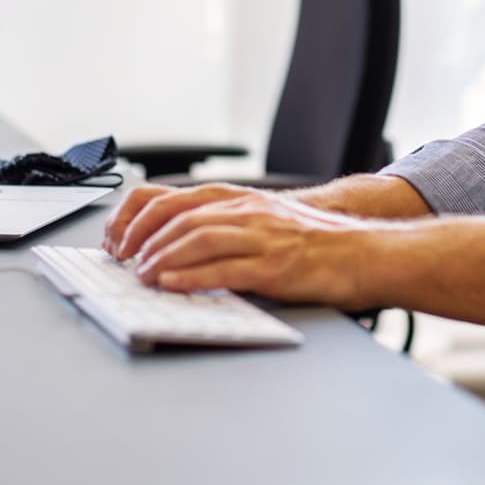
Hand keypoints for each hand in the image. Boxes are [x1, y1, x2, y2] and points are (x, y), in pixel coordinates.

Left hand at [102, 183, 370, 307]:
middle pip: (178, 216)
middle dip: (141, 239)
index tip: (118, 239)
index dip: (138, 218)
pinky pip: (224, 268)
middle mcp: (247, 211)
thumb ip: (229, 230)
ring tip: (141, 275)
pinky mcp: (274, 266)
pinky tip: (172, 285)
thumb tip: (181, 251)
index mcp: (241, 200)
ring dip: (161, 258)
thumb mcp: (267, 224)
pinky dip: (191, 277)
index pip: (174, 199)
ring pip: (196, 238)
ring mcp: (261, 237)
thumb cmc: (319, 244)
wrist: (366, 253)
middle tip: (122, 261)